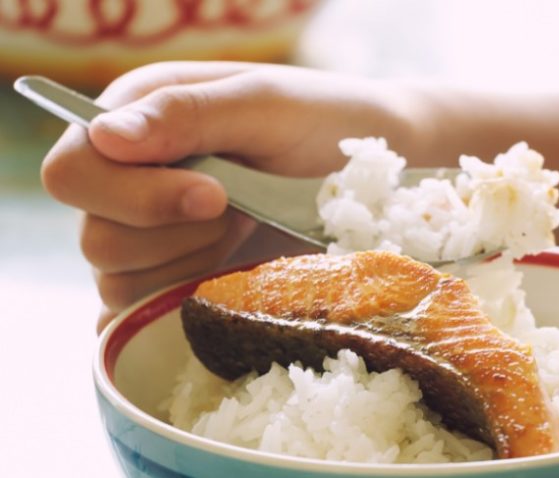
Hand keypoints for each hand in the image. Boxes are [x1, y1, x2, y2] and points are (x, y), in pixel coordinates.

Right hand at [41, 61, 421, 330]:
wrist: (372, 170)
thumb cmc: (322, 122)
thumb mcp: (262, 104)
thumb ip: (185, 115)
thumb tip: (103, 136)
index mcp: (136, 122)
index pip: (73, 170)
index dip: (133, 194)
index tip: (215, 195)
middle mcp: (133, 180)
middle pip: (94, 237)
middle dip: (173, 234)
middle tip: (237, 211)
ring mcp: (156, 235)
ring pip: (120, 283)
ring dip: (190, 266)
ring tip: (245, 231)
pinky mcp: (181, 277)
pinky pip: (145, 315)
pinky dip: (180, 307)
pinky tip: (227, 278)